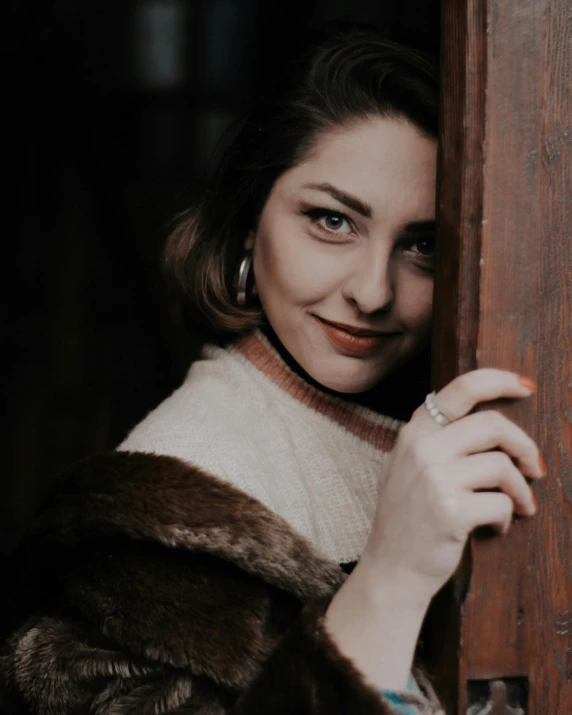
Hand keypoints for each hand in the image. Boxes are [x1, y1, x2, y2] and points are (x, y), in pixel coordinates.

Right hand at [361, 368, 544, 608]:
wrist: (391, 570)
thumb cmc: (406, 519)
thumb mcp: (406, 467)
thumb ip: (435, 440)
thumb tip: (488, 422)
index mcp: (414, 432)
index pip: (460, 389)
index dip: (499, 381)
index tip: (527, 387)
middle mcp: (422, 448)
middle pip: (493, 425)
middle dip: (525, 447)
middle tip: (536, 468)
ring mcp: (434, 478)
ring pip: (502, 466)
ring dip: (520, 489)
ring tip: (519, 506)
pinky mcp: (451, 510)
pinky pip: (502, 502)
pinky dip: (507, 516)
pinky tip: (495, 527)